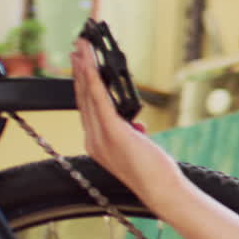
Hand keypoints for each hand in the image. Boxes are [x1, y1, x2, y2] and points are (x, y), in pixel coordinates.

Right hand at [71, 38, 180, 197]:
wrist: (161, 191)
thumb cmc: (155, 173)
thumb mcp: (138, 148)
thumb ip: (131, 134)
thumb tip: (135, 125)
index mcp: (97, 144)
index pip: (86, 108)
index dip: (82, 85)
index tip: (81, 65)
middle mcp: (93, 140)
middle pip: (83, 98)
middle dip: (79, 70)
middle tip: (78, 47)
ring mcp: (100, 137)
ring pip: (88, 95)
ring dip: (84, 68)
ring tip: (82, 47)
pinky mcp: (113, 133)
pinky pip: (99, 100)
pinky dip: (93, 80)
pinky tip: (91, 64)